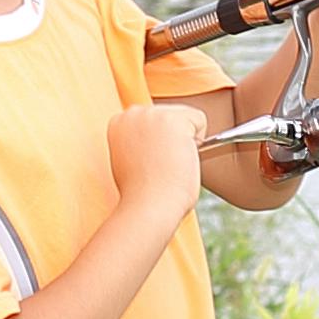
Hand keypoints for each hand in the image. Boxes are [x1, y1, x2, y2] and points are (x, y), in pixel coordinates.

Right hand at [106, 101, 205, 218]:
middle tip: (164, 166)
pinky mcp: (172, 119)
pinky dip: (200, 140)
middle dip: (174, 138)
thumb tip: (160, 140)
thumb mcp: (130, 160)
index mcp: (118, 122)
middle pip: (170, 114)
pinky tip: (182, 158)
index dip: (160, 142)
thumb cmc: (142, 193)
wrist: (148, 205)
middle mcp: (132, 113)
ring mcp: (152, 114)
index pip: (154, 120)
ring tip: (171, 163)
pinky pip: (200, 119)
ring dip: (185, 140)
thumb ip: (139, 143)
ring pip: (186, 116)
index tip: (153, 162)